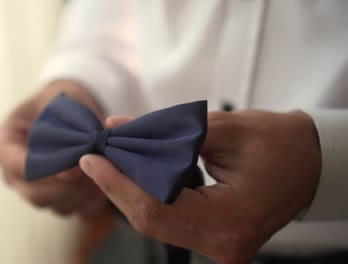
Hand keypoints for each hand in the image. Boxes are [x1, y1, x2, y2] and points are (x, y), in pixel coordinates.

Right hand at [0, 81, 107, 218]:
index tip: (75, 167)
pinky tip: (103, 180)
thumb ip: (70, 118)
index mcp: (3, 145)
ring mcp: (33, 191)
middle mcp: (12, 174)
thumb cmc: (57, 101)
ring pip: (56, 205)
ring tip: (105, 170)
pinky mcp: (56, 200)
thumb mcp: (59, 98)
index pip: (19, 166)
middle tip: (99, 167)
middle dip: (71, 184)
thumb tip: (90, 144)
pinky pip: (74, 210)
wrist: (68, 111)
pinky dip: (91, 199)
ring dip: (84, 192)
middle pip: (37, 193)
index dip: (49, 170)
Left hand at [79, 110, 321, 262]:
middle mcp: (222, 245)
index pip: (155, 207)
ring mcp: (219, 247)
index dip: (118, 182)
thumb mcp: (225, 128)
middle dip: (117, 186)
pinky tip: (135, 175)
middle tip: (96, 157)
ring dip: (130, 191)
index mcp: (230, 221)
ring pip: (156, 222)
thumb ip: (166, 129)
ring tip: (111, 161)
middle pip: (150, 219)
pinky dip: (148, 196)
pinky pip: (170, 221)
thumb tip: (119, 126)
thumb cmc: (280, 143)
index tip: (92, 157)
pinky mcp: (215, 238)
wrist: (311, 163)